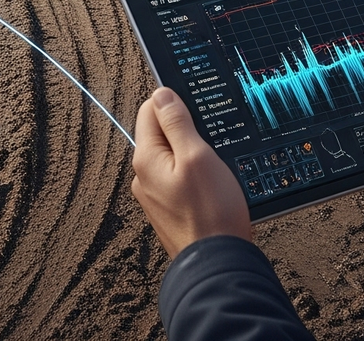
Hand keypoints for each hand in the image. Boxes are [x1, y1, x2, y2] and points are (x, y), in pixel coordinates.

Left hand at [132, 86, 251, 258]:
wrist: (219, 268)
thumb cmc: (211, 214)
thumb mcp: (197, 156)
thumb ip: (176, 122)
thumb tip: (162, 94)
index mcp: (145, 158)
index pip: (150, 110)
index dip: (174, 103)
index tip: (197, 111)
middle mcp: (144, 176)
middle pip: (161, 134)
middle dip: (186, 131)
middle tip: (210, 143)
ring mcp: (156, 195)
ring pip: (172, 158)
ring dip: (192, 156)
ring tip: (214, 169)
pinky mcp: (170, 210)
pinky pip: (179, 180)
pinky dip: (195, 177)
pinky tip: (212, 187)